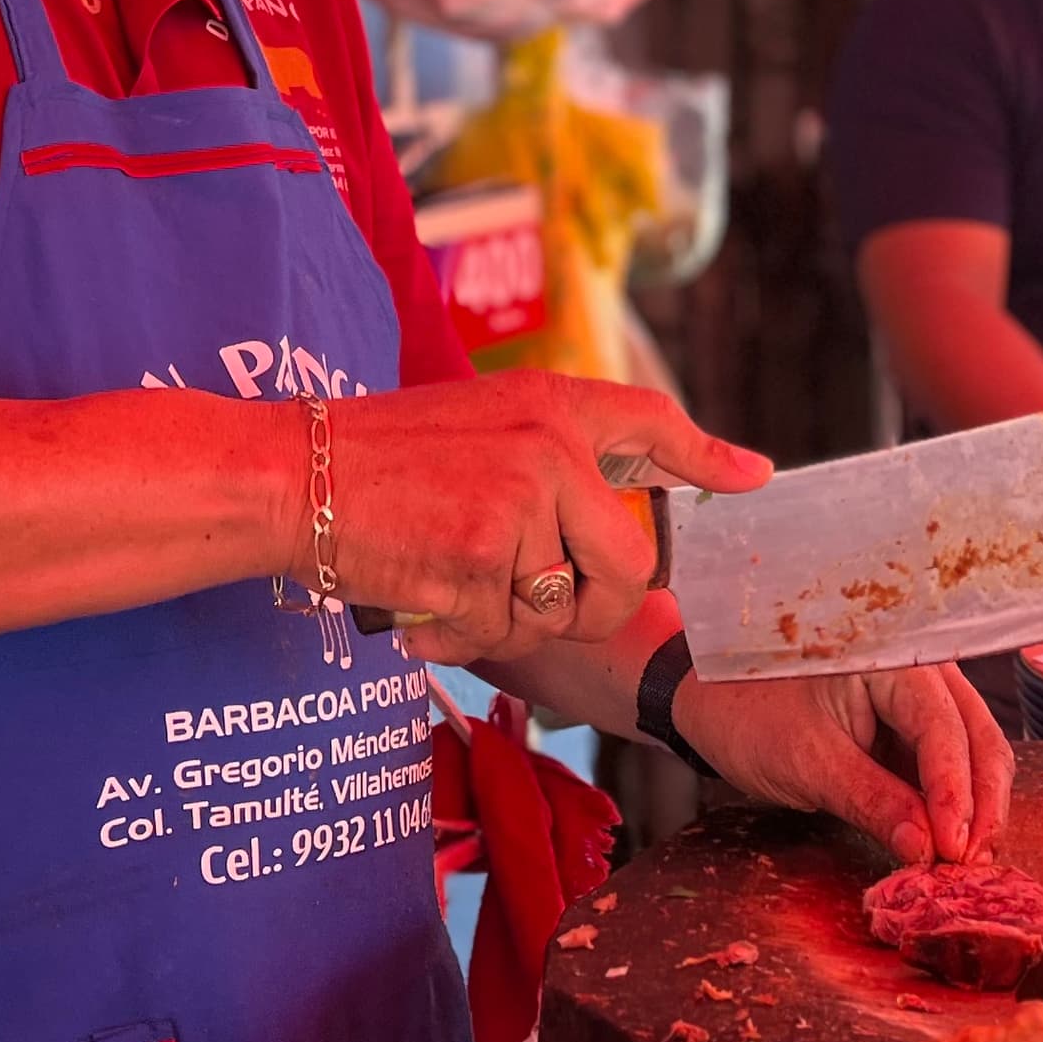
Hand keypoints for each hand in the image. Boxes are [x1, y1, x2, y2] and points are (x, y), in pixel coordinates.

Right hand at [319, 371, 766, 669]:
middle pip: (628, 562)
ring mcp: (520, 505)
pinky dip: (462, 636)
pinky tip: (422, 603)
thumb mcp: (475, 426)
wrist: (291, 475)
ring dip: (506, 620)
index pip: (650, 421)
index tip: (751, 477)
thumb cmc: (372, 460)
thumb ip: (547, 458)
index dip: (705, 454)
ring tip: (447, 580)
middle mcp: (549, 448)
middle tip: (532, 601)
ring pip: (558, 611)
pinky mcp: (482, 559)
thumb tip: (621, 505)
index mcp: (548, 404)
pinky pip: (503, 632)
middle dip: (592, 604)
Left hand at [671, 662, 1012, 868]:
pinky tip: (953, 846)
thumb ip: (871, 800)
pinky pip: (951, 769)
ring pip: (975, 755)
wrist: (715, 703)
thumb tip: (927, 849)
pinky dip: (956, 808)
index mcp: (893, 658)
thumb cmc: (750, 716)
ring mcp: (923, 702)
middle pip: (978, 738)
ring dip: (977, 810)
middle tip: (973, 866)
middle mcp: (922, 672)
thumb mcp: (808, 762)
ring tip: (966, 865)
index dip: (956, 792)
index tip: (956, 848)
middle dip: (983, 804)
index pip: (944, 727)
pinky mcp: (914, 733)